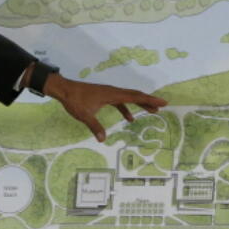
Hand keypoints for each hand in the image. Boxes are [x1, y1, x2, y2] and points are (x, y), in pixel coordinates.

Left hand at [43, 73, 166, 142]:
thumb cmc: (75, 101)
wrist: (64, 89)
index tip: (162, 102)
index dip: (149, 100)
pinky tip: (129, 118)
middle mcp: (113, 91)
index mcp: (112, 94)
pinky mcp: (104, 95)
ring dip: (140, 104)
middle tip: (163, 106)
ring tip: (152, 111)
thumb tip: (103, 140)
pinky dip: (126, 108)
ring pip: (129, 98)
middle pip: (135, 95)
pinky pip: (120, 101)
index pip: (135, 97)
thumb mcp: (84, 115)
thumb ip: (95, 127)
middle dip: (149, 101)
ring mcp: (109, 93)